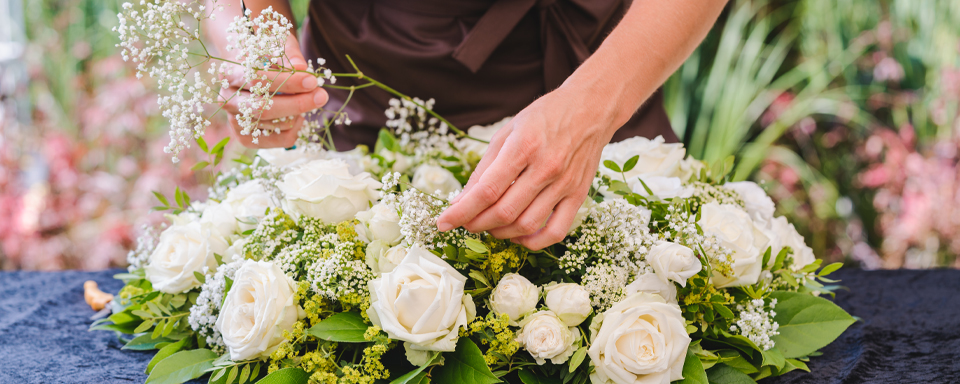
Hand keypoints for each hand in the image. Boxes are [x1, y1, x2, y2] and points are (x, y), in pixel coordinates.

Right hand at [220, 32, 328, 147]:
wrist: (249, 72)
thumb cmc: (266, 56)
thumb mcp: (277, 45)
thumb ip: (289, 53)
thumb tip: (301, 67)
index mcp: (229, 74)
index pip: (257, 80)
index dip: (287, 81)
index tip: (312, 80)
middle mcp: (227, 100)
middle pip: (263, 108)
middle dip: (297, 103)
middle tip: (321, 95)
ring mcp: (235, 121)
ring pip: (275, 125)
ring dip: (299, 114)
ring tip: (308, 99)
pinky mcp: (246, 138)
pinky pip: (280, 139)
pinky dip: (296, 128)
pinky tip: (298, 115)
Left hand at [436, 86, 617, 249]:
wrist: (591, 108)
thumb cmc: (545, 116)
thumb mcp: (507, 131)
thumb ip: (484, 167)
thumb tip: (462, 200)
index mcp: (524, 146)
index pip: (486, 190)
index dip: (461, 211)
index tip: (443, 222)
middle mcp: (546, 167)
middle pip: (504, 211)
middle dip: (476, 223)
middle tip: (464, 222)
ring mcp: (565, 184)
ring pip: (526, 224)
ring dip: (500, 233)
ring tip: (488, 226)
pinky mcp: (578, 196)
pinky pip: (555, 231)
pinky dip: (533, 242)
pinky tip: (518, 235)